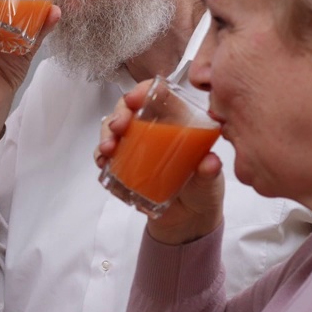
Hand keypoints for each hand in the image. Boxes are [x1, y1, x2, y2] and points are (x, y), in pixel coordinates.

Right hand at [95, 80, 224, 244]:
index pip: (158, 95)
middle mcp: (154, 130)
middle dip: (119, 114)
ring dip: (105, 135)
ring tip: (107, 150)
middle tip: (117, 127)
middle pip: (130, 109)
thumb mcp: (210, 181)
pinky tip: (103, 165)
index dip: (143, 91)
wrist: (189, 221)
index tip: (134, 99)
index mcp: (177, 122)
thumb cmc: (203, 191)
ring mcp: (137, 147)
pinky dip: (101, 158)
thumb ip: (210, 172)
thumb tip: (209, 163)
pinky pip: (107, 157)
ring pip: (113, 130)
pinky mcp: (125, 166)